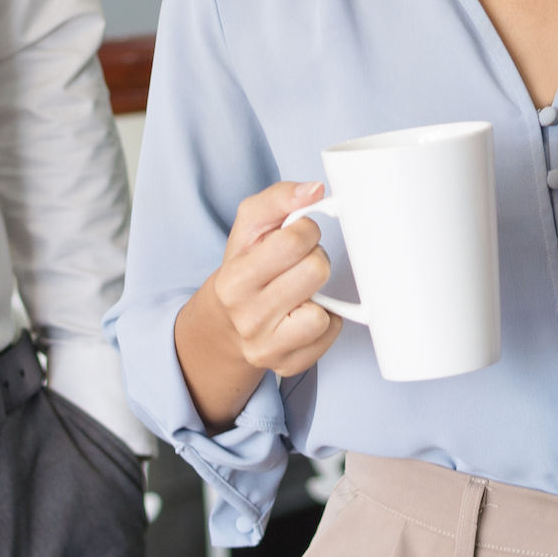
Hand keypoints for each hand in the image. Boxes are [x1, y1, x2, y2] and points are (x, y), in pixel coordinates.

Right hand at [197, 182, 344, 378]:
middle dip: (314, 259)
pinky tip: (304, 312)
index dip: (305, 231)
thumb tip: (314, 190)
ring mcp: (267, 347)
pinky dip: (326, 319)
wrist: (226, 321)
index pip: (293, 242)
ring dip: (319, 294)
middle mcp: (248, 319)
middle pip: (315, 272)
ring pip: (323, 312)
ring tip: (300, 290)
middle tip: (298, 263)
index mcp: (234, 281)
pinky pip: (331, 334)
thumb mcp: (249, 226)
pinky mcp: (288, 366)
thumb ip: (279, 199)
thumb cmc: (245, 265)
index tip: (297, 235)